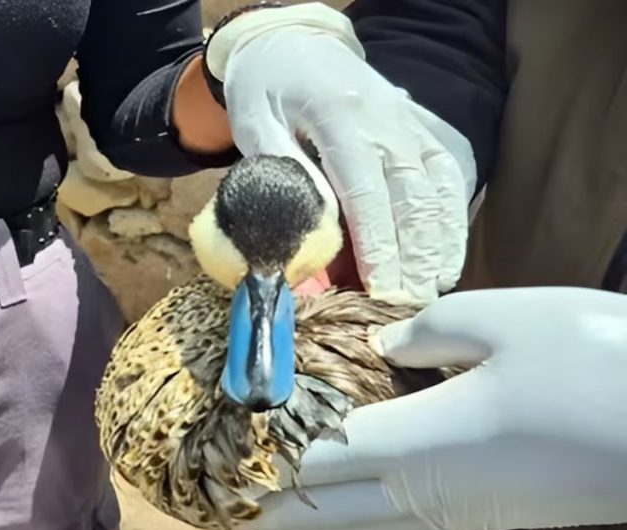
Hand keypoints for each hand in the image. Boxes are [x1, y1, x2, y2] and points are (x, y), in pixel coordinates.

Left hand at [206, 3, 476, 304]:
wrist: (294, 44)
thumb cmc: (266, 89)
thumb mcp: (254, 126)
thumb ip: (284, 174)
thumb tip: (312, 231)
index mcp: (339, 114)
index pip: (365, 189)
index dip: (377, 244)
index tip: (380, 287)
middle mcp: (387, 118)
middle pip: (412, 196)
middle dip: (414, 257)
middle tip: (409, 307)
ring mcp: (412, 122)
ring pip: (441, 189)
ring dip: (440, 244)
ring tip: (432, 290)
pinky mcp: (425, 128)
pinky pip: (451, 175)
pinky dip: (453, 219)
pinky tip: (446, 257)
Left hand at [236, 287, 626, 529]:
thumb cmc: (591, 365)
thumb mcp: (499, 321)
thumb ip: (421, 331)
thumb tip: (375, 342)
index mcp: (417, 442)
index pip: (312, 455)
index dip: (261, 453)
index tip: (220, 449)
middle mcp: (427, 490)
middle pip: (327, 510)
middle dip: (270, 510)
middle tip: (223, 510)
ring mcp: (459, 513)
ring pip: (362, 529)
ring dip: (308, 523)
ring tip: (264, 521)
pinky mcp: (487, 517)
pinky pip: (399, 529)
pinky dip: (355, 524)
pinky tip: (346, 516)